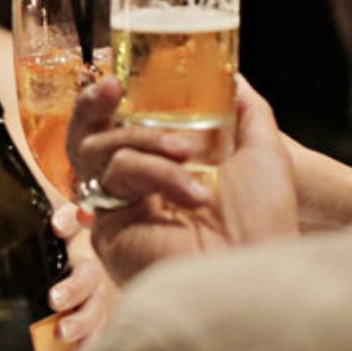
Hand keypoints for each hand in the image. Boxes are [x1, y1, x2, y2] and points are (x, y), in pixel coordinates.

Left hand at [0, 206, 116, 350]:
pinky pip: (98, 331)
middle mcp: (75, 263)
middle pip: (87, 269)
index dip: (68, 219)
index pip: (69, 219)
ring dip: (83, 318)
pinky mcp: (91, 319)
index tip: (57, 226)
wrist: (34, 291)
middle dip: (75, 284)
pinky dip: (89, 344)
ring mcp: (88, 293)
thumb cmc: (7, 267)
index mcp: (51, 239)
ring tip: (61, 333)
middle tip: (53, 299)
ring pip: (97, 302)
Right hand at [67, 74, 298, 283]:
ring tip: (189, 153)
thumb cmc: (263, 225)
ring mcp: (118, 207)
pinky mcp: (107, 228)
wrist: (254, 276)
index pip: (122, 124)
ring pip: (99, 149)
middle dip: (92, 105)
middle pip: (88, 136)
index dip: (112, 98)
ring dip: (145, 139)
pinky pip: (115, 176)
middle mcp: (136, 187)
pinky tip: (192, 191)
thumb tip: (232, 75)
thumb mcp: (263, 155)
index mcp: (165, 167)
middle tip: (111, 86)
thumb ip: (245, 113)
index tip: (120, 74)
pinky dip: (156, 172)